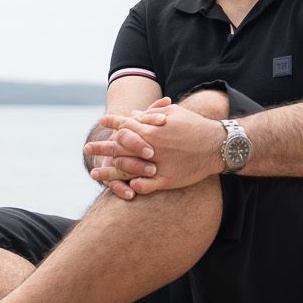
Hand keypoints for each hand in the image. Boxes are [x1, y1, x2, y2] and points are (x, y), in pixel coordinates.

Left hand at [91, 98, 225, 194]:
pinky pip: (144, 185)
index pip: (124, 124)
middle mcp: (150, 147)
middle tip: (86, 150)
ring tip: (94, 173)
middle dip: (101, 148)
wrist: (217, 145)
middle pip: (119, 148)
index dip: (111, 123)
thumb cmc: (195, 126)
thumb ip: (150, 115)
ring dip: (109, 171)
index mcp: (150, 129)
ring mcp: (157, 164)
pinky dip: (132, 186)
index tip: (100, 122)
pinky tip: (121, 187)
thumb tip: (133, 114)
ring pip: (126, 169)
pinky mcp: (166, 180)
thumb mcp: (173, 114)